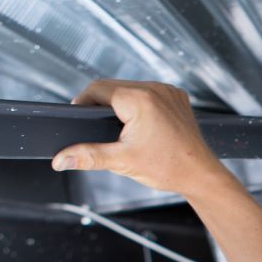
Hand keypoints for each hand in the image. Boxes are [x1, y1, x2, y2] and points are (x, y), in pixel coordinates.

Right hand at [54, 79, 234, 200]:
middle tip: (94, 127)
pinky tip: (135, 122)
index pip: (97, 89)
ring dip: (118, 103)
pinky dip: (137, 104)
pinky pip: (148, 93)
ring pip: (129, 89)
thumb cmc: (169, 168)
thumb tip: (61, 158)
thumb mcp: (122, 162)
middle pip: (112, 87)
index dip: (82, 103)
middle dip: (99, 105)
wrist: (200, 174)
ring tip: (115, 126)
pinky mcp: (176, 97)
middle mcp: (156, 89)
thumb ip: (88, 156)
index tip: (77, 118)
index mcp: (140, 100)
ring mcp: (168, 91)